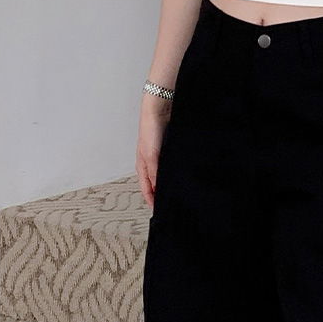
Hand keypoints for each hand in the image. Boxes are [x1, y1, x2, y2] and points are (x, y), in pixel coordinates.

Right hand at [136, 93, 172, 209]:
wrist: (159, 109)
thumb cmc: (150, 129)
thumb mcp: (151, 155)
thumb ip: (154, 174)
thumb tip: (157, 190)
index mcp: (142, 166)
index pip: (146, 189)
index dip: (151, 201)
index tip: (158, 211)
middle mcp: (150, 162)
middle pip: (154, 183)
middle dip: (159, 194)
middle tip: (167, 205)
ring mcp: (159, 156)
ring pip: (162, 175)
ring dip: (167, 183)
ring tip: (174, 193)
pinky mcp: (168, 149)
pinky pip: (170, 165)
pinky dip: (174, 172)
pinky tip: (180, 175)